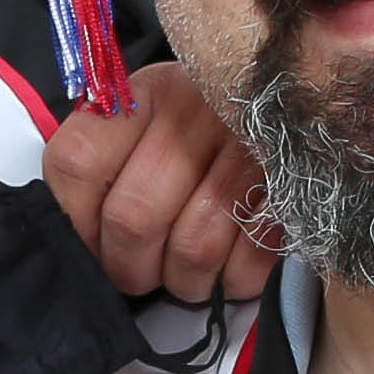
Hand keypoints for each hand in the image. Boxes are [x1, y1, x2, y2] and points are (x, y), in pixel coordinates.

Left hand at [43, 61, 277, 304]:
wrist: (297, 99)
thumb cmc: (205, 128)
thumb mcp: (147, 122)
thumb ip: (103, 164)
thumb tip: (76, 238)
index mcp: (145, 93)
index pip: (78, 162)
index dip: (77, 221)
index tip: (91, 243)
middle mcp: (194, 109)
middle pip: (135, 218)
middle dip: (132, 267)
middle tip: (142, 271)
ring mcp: (250, 146)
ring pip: (194, 248)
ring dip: (185, 280)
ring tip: (188, 270)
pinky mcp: (294, 184)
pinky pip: (251, 259)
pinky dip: (235, 280)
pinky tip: (231, 265)